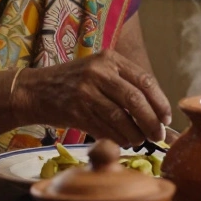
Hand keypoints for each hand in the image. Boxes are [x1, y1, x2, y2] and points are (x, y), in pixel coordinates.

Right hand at [13, 50, 171, 146]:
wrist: (34, 90)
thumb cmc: (73, 83)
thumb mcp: (98, 71)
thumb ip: (124, 84)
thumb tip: (157, 111)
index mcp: (109, 59)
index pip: (145, 81)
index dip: (160, 102)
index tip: (166, 118)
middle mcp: (98, 72)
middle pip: (136, 100)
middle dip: (152, 121)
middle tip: (158, 135)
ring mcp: (85, 91)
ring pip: (121, 118)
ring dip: (135, 134)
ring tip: (140, 141)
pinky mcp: (75, 111)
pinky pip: (105, 129)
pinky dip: (118, 139)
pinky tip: (123, 142)